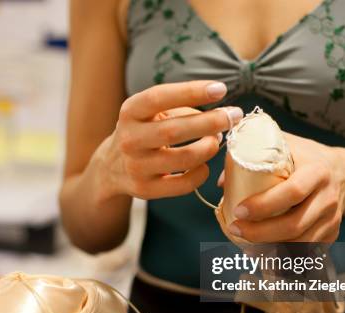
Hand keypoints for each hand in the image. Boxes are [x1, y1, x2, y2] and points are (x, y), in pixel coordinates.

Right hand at [93, 81, 242, 200]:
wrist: (111, 167)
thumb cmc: (143, 132)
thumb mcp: (150, 113)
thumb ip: (181, 108)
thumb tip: (220, 115)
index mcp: (130, 112)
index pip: (159, 97)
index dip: (191, 92)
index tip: (220, 89)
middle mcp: (129, 139)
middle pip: (175, 130)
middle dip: (210, 122)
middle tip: (233, 116)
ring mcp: (136, 167)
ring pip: (184, 159)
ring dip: (209, 147)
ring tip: (217, 140)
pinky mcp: (145, 189)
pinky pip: (184, 184)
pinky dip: (201, 173)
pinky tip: (204, 165)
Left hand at [227, 134, 344, 242]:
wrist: (343, 172)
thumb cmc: (304, 157)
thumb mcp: (284, 145)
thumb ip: (254, 156)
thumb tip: (223, 182)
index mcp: (317, 171)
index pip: (291, 193)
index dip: (263, 205)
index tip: (238, 210)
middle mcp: (328, 197)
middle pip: (294, 225)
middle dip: (260, 233)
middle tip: (235, 229)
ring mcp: (332, 219)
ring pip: (300, 243)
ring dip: (269, 248)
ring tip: (244, 242)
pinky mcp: (332, 234)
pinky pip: (306, 251)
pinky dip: (284, 256)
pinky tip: (264, 252)